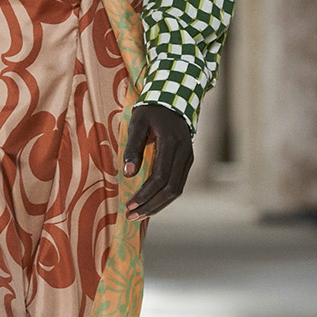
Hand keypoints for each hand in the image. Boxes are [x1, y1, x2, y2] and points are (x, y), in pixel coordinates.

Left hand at [122, 103, 192, 221]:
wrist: (174, 100)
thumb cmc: (152, 111)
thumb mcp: (138, 123)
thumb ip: (132, 148)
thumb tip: (128, 174)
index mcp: (172, 143)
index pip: (160, 177)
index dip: (145, 195)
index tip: (129, 205)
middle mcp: (184, 153)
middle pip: (171, 189)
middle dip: (151, 205)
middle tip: (131, 216)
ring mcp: (189, 158)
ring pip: (177, 190)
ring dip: (158, 205)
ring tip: (139, 215)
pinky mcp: (187, 162)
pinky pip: (178, 185)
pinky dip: (164, 198)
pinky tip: (150, 204)